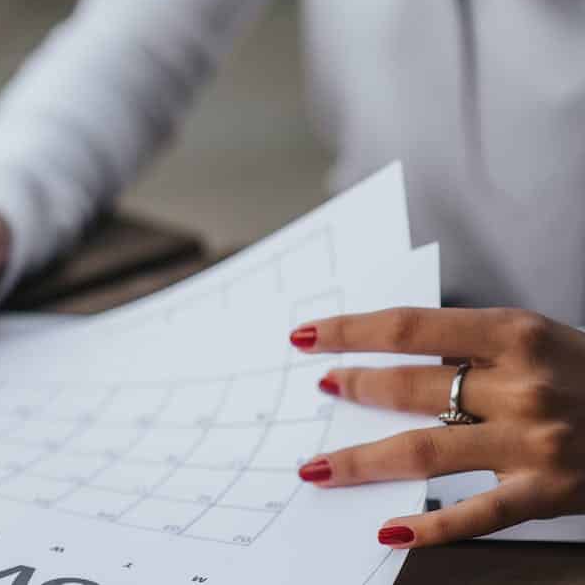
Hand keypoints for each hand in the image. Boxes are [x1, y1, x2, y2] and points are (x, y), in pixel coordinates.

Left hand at [290, 308, 584, 547]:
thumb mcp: (542, 340)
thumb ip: (475, 348)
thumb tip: (397, 359)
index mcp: (516, 334)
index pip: (409, 327)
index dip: (350, 330)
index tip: (306, 335)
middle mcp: (522, 385)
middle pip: (411, 387)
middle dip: (354, 388)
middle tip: (319, 391)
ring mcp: (534, 442)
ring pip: (425, 451)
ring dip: (362, 460)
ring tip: (318, 466)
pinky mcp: (549, 493)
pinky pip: (476, 514)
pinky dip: (429, 526)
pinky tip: (388, 529)